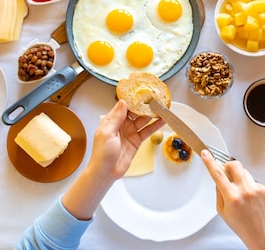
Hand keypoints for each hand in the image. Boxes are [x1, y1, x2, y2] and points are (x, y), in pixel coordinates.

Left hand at [62, 100, 163, 220]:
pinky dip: (155, 126)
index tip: (141, 92)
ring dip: (151, 114)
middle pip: (135, 112)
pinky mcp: (136, 141)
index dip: (132, 99)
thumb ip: (116, 117)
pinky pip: (147, 131)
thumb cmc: (102, 153)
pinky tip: (162, 120)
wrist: (106, 172)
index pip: (123, 106)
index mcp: (111, 120)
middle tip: (154, 98)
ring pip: (142, 120)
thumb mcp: (107, 133)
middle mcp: (121, 124)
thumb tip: (123, 102)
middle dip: (144, 105)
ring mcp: (130, 132)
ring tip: (161, 107)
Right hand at [200, 150, 264, 249]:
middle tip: (227, 173)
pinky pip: (252, 179)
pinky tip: (250, 197)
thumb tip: (218, 178)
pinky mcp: (264, 189)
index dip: (210, 162)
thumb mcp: (222, 210)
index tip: (206, 153)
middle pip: (234, 165)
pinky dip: (249, 185)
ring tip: (241, 192)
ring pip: (244, 171)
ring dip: (239, 177)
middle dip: (228, 165)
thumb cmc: (240, 225)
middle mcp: (245, 191)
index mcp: (232, 197)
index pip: (218, 174)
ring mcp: (256, 189)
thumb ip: (219, 192)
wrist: (260, 233)